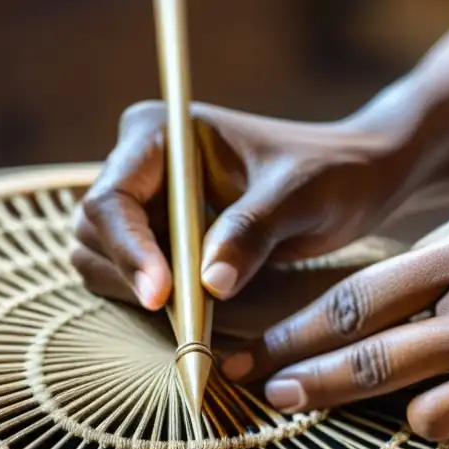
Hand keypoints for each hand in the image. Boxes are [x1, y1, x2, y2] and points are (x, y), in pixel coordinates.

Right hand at [71, 101, 406, 309]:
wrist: (353, 181)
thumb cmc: (333, 173)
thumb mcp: (301, 195)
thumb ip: (252, 231)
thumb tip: (208, 284)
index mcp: (162, 133)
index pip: (112, 197)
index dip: (129, 249)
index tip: (163, 296)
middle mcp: (140, 164)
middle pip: (95, 232)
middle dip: (134, 275)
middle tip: (191, 315)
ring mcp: (145, 203)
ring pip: (101, 260)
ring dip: (141, 293)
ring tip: (203, 308)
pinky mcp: (158, 238)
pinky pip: (129, 278)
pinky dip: (156, 301)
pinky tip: (202, 307)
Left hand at [219, 197, 448, 448]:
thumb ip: (442, 258)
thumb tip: (379, 297)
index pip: (358, 300)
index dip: (298, 331)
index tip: (257, 349)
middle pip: (366, 359)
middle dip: (304, 381)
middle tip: (264, 395)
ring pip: (416, 410)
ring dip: (390, 410)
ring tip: (384, 402)